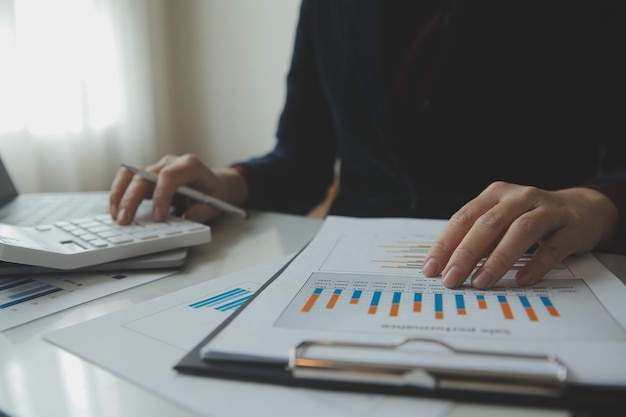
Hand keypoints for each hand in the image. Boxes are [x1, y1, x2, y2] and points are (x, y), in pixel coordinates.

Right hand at [109, 154, 247, 223]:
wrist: (212, 182)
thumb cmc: (214, 191)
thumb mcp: (217, 202)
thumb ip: (203, 210)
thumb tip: (186, 218)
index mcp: (189, 165)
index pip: (170, 176)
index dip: (161, 195)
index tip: (158, 217)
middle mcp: (169, 163)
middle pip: (144, 175)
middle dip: (132, 199)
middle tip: (125, 220)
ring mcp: (156, 168)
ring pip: (130, 174)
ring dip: (119, 194)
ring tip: (115, 216)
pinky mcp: (147, 176)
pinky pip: (128, 181)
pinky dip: (119, 194)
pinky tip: (115, 211)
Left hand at [422, 181, 617, 288]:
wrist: (582, 209)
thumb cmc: (530, 218)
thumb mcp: (501, 221)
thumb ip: (478, 239)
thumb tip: (446, 267)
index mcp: (495, 194)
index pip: (464, 218)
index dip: (445, 244)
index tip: (431, 268)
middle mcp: (519, 197)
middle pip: (488, 225)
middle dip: (466, 254)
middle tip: (451, 279)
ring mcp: (547, 210)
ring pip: (519, 232)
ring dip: (497, 259)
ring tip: (480, 282)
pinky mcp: (570, 227)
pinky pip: (552, 247)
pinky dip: (535, 264)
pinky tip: (521, 280)